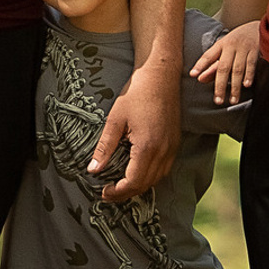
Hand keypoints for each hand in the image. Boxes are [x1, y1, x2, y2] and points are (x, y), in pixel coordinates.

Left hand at [91, 65, 178, 202]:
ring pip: (157, 179)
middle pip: (145, 184)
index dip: (118, 192)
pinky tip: (138, 172)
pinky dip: (151, 176)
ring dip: (139, 186)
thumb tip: (93, 170)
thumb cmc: (137, 93)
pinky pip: (164, 169)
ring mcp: (172, 147)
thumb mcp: (115, 119)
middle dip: (126, 193)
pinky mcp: (175, 143)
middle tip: (109, 193)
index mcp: (147, 147)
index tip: (103, 192)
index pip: (133, 182)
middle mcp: (163, 151)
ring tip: (121, 186)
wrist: (161, 75)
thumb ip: (105, 147)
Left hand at [191, 19, 260, 104]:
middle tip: (218, 100)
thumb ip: (213, 64)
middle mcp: (231, 46)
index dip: (200, 65)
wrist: (257, 27)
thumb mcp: (224, 49)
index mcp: (221, 44)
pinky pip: (251, 64)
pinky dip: (249, 75)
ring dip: (235, 86)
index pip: (208, 55)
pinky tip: (246, 85)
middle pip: (223, 67)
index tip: (192, 75)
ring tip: (232, 100)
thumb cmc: (237, 41)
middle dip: (219, 85)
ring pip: (237, 69)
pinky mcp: (255, 50)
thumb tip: (200, 79)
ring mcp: (243, 48)